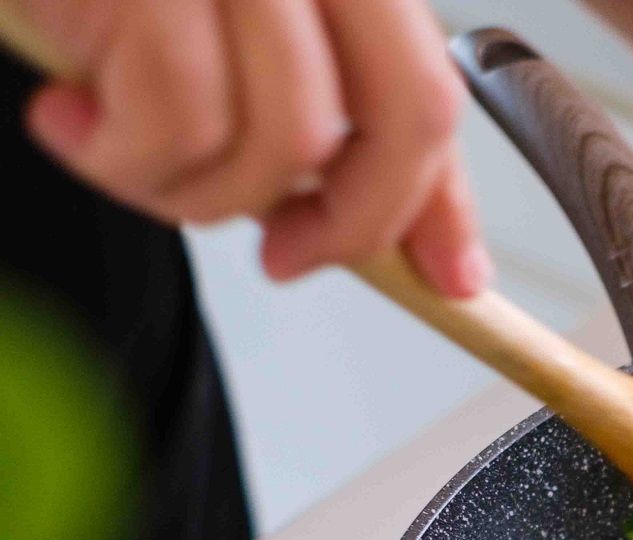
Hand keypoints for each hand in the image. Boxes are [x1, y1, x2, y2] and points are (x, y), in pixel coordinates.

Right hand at [16, 0, 488, 294]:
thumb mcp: (241, 57)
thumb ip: (342, 139)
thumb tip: (435, 261)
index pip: (432, 94)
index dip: (444, 207)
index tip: (449, 281)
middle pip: (406, 115)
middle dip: (354, 221)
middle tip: (286, 256)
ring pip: (286, 142)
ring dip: (200, 193)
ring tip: (125, 154)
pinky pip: (177, 120)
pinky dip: (123, 158)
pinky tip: (74, 121)